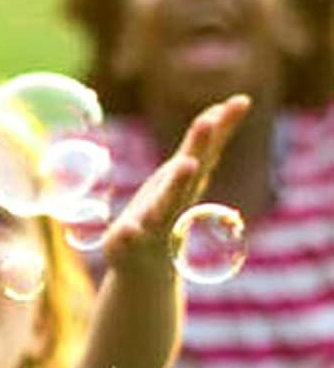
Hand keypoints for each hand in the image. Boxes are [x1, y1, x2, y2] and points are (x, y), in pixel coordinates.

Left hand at [99, 93, 250, 276]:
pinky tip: (127, 230)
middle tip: (209, 121)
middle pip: (189, 172)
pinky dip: (128, 235)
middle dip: (199, 147)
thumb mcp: (179, 177)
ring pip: (165, 205)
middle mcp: (174, 201)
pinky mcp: (128, 243)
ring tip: (187, 165)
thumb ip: (198, 147)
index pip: (206, 152)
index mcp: (184, 183)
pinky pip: (128, 239)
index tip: (240, 101)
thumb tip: (218, 111)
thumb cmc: (162, 214)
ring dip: (177, 186)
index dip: (223, 127)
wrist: (145, 266)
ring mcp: (152, 224)